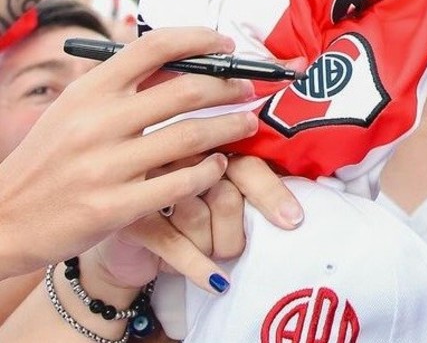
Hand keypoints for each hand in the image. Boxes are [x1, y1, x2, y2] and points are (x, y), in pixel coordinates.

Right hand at [0, 27, 260, 277]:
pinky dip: (209, 171)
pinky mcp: (113, 207)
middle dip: (230, 88)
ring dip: (230, 128)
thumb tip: (182, 57)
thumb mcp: (75, 110)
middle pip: (187, 90)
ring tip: (247, 124)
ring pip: (192, 136)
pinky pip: (180, 183)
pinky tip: (218, 166)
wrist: (5, 218)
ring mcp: (105, 166)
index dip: (200, 39)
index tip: (228, 47)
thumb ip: (122, 87)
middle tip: (249, 91)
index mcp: (89, 90)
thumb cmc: (51, 159)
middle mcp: (97, 122)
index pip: (153, 46)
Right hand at [93, 155, 303, 294]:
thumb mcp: (221, 200)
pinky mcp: (131, 219)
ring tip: (204, 250)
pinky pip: (176, 246)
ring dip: (211, 247)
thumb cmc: (186, 219)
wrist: (129, 250)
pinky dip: (201, 269)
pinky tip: (217, 282)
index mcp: (207, 148)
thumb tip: (290, 214)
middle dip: (234, 231)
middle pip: (226, 195)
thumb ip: (248, 191)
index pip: (247, 165)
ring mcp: (149, 186)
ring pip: (200, 219)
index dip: (272, 194)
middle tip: (229, 243)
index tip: (293, 221)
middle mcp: (177, 159)